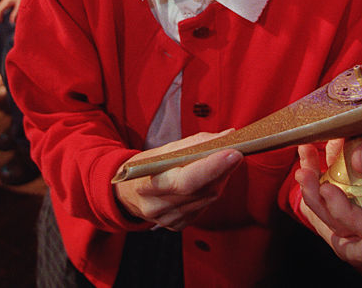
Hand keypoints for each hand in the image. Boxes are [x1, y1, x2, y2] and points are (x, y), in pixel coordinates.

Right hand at [0, 0, 24, 28]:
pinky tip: (5, 12)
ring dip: (0, 11)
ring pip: (0, 5)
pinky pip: (3, 4)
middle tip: (0, 20)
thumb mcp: (19, 6)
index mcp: (7, 0)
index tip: (1, 21)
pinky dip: (2, 8)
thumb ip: (15, 13)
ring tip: (2, 17)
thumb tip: (11, 21)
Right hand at [113, 131, 242, 230]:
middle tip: (236, 152)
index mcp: (148, 184)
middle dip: (222, 170)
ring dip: (219, 179)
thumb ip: (194, 144)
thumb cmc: (145, 167)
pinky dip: (211, 191)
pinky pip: (203, 207)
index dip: (212, 167)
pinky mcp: (177, 225)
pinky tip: (211, 179)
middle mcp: (158, 207)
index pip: (186, 180)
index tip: (233, 152)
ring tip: (223, 162)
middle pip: (201, 190)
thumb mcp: (161, 150)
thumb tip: (227, 136)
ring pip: (207, 199)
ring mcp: (168, 220)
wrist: (125, 194)